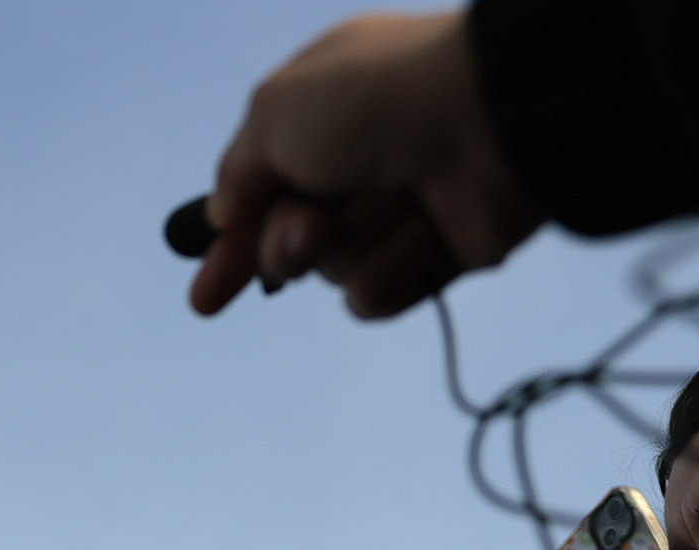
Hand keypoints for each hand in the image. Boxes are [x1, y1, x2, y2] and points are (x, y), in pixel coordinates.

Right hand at [190, 10, 540, 318]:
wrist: (490, 122)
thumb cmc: (379, 101)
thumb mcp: (275, 115)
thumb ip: (237, 172)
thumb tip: (226, 219)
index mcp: (316, 116)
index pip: (257, 194)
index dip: (230, 247)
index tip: (207, 299)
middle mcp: (353, 162)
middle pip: (286, 243)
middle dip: (289, 244)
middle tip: (314, 226)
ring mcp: (394, 209)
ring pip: (331, 270)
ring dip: (352, 244)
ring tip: (393, 202)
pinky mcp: (431, 255)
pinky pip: (376, 295)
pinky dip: (392, 268)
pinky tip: (423, 232)